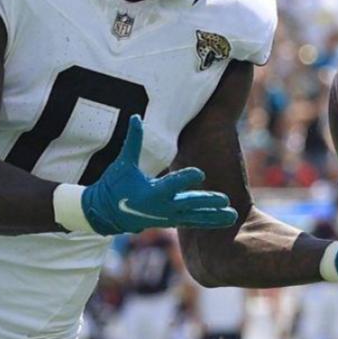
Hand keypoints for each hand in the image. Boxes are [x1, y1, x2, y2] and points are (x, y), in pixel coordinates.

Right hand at [80, 116, 237, 234]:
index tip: (201, 173)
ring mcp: (166, 217)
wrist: (105, 213)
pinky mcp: (169, 221)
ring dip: (213, 216)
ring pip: (194, 217)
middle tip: (225, 200)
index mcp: (150, 193)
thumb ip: (133, 141)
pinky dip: (206, 221)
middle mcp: (161, 208)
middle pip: (189, 204)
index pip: (172, 184)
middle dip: (207, 202)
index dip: (186, 178)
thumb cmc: (114, 186)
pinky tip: (223, 219)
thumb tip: (136, 117)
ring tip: (232, 215)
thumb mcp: (123, 163)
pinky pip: (191, 222)